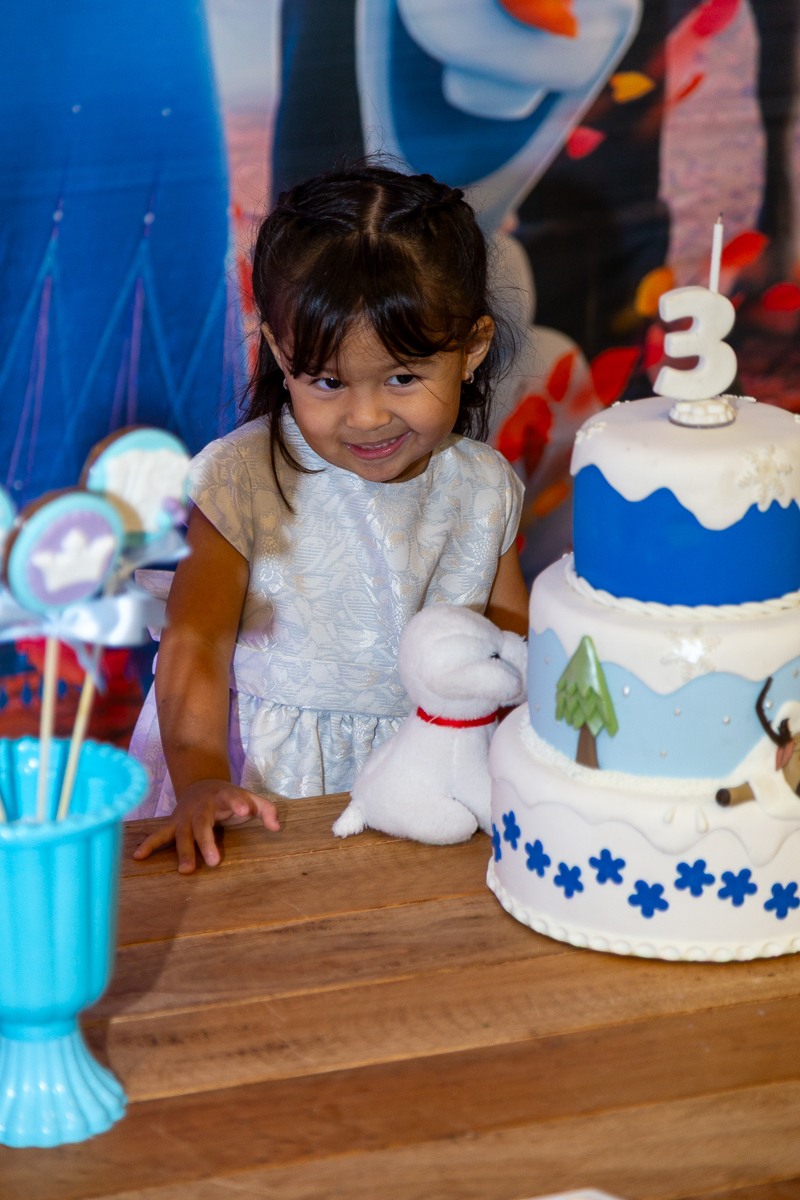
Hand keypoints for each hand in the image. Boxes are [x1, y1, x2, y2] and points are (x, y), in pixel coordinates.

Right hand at [132, 779, 280, 873]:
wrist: (201, 784)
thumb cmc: (230, 798)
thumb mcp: (250, 798)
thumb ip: (266, 810)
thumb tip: (276, 827)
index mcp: (222, 795)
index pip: (231, 797)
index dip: (238, 802)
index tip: (246, 811)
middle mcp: (201, 805)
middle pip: (202, 822)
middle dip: (207, 841)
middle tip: (215, 861)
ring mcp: (185, 815)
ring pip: (182, 833)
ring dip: (183, 851)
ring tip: (186, 871)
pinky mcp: (173, 823)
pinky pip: (160, 834)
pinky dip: (149, 844)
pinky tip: (139, 856)